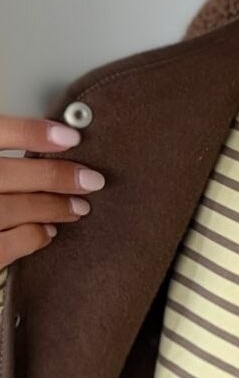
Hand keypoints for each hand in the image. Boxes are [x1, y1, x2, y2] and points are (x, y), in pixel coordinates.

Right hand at [0, 113, 105, 263]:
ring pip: (10, 210)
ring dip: (51, 208)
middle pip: (5, 174)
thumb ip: (4, 150)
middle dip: (53, 176)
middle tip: (90, 180)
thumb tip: (50, 143)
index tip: (70, 137)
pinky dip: (33, 237)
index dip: (30, 132)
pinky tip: (48, 231)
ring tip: (78, 208)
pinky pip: (5, 245)